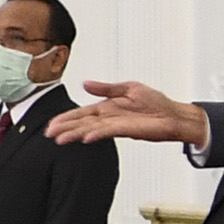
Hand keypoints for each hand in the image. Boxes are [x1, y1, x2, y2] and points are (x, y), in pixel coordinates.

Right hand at [48, 80, 207, 145]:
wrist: (174, 115)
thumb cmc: (156, 103)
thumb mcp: (128, 88)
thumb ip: (106, 88)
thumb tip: (85, 84)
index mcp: (107, 107)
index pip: (82, 113)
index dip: (67, 118)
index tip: (52, 124)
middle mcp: (109, 118)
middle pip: (82, 123)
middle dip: (65, 128)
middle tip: (49, 134)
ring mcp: (117, 125)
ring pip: (90, 130)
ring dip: (75, 134)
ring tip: (61, 139)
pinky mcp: (127, 130)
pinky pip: (107, 132)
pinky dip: (96, 135)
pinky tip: (85, 138)